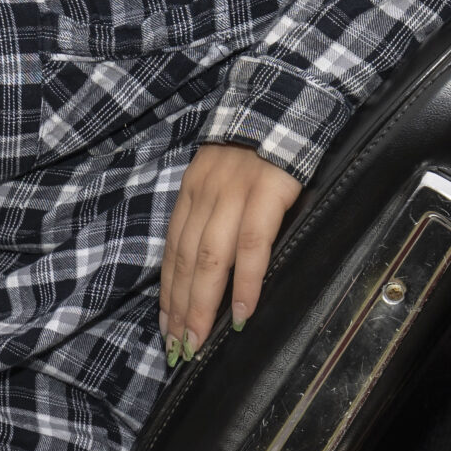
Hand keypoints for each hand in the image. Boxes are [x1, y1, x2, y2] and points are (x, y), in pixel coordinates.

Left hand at [159, 144, 301, 363]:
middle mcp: (204, 196)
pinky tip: (241, 313)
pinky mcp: (265, 194)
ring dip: (202, 305)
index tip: (166, 325)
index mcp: (191, 193)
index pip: (172, 251)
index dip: (167, 291)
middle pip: (185, 261)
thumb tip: (206, 261)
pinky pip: (251, 247)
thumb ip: (210, 210)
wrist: (284, 101)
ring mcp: (233, 195)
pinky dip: (245, 283)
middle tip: (178, 348)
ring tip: (198, 341)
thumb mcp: (218, 173)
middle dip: (179, 308)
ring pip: (210, 259)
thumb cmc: (256, 145)